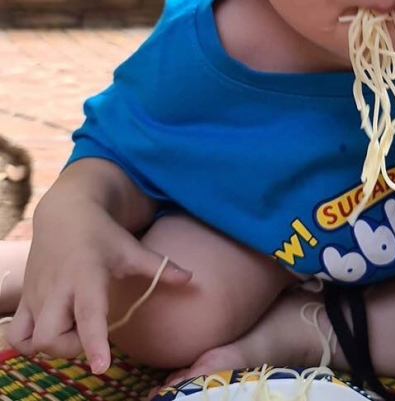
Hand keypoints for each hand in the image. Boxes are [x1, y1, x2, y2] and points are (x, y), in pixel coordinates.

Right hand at [7, 196, 190, 373]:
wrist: (65, 213)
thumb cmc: (103, 236)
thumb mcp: (131, 248)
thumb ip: (160, 267)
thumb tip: (192, 279)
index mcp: (86, 275)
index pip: (88, 314)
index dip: (94, 342)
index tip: (101, 366)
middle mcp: (57, 288)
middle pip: (51, 338)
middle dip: (70, 349)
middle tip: (89, 336)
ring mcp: (37, 295)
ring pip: (31, 341)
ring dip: (51, 348)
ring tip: (71, 332)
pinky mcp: (25, 299)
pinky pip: (16, 335)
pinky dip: (29, 344)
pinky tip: (52, 331)